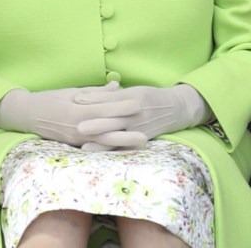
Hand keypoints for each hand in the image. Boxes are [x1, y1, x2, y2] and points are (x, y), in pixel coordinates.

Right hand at [0, 82, 141, 146]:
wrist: (28, 115)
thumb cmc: (50, 99)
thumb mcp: (72, 91)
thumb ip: (95, 92)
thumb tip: (117, 86)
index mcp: (76, 109)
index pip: (104, 108)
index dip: (122, 105)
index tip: (139, 102)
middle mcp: (78, 126)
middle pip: (108, 127)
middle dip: (128, 125)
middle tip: (148, 123)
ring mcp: (77, 138)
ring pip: (105, 140)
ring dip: (125, 141)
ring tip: (143, 140)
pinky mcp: (76, 145)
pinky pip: (97, 146)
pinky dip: (112, 146)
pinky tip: (125, 148)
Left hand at [77, 84, 208, 149]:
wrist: (175, 109)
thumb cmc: (148, 97)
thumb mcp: (131, 91)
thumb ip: (110, 94)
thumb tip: (83, 95)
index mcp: (131, 98)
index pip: (109, 99)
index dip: (93, 99)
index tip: (76, 99)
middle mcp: (135, 115)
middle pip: (112, 119)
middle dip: (95, 124)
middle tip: (77, 126)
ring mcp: (138, 129)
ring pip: (117, 137)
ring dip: (101, 143)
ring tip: (84, 148)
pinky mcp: (141, 139)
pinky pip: (125, 148)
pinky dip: (113, 152)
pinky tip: (102, 158)